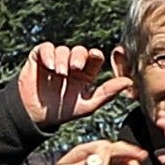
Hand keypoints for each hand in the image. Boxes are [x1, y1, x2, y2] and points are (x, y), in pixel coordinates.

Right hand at [17, 41, 131, 126]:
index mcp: (86, 73)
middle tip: (75, 67)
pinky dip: (49, 54)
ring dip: (62, 59)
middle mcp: (71, 64)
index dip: (95, 55)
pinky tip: (50, 66)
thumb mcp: (87, 105)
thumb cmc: (62, 112)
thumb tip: (129, 82)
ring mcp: (55, 60)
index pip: (94, 58)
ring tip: (60, 73)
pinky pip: (46, 48)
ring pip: (63, 49)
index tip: (95, 56)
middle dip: (78, 56)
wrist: (35, 116)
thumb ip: (107, 93)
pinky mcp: (39, 58)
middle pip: (79, 51)